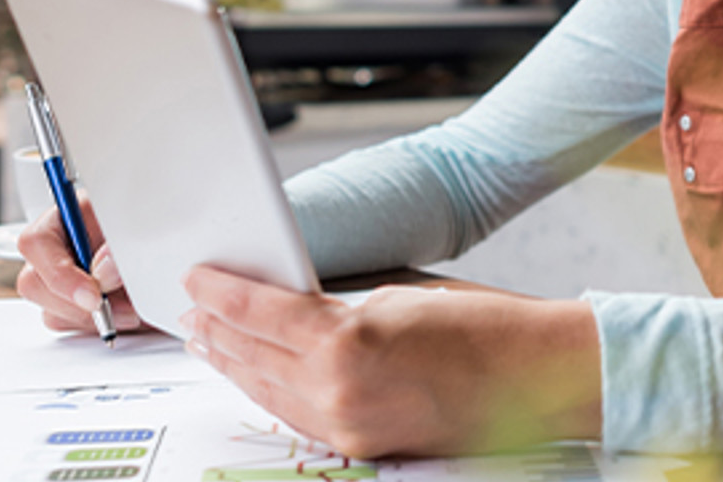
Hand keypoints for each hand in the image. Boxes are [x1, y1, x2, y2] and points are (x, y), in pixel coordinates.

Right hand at [15, 195, 141, 333]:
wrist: (166, 240)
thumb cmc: (147, 223)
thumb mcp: (136, 224)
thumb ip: (118, 244)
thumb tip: (102, 270)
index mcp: (64, 218)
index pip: (36, 243)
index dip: (60, 274)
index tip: (93, 296)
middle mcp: (55, 250)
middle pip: (34, 284)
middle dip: (78, 305)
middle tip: (120, 309)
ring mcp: (60, 280)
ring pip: (52, 311)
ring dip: (93, 319)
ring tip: (133, 310)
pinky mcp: (72, 304)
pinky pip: (71, 325)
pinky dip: (99, 325)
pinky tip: (127, 314)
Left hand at [181, 267, 602, 458]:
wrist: (533, 375)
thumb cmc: (482, 325)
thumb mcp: (399, 295)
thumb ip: (339, 306)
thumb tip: (293, 307)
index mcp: (346, 340)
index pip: (261, 312)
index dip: (223, 293)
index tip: (198, 278)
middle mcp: (337, 389)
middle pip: (254, 356)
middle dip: (217, 331)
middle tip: (190, 310)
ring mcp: (347, 424)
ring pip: (268, 392)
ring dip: (235, 365)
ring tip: (209, 342)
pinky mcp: (362, 444)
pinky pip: (298, 416)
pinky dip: (271, 392)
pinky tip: (258, 376)